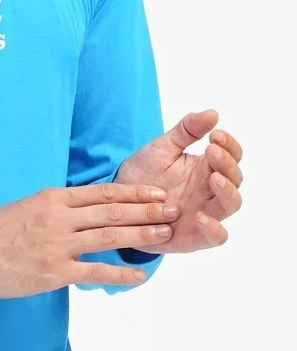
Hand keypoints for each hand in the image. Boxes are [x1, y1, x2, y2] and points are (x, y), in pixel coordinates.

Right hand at [0, 182, 180, 297]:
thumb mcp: (30, 206)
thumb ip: (61, 207)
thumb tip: (91, 208)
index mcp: (54, 199)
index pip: (103, 192)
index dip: (134, 191)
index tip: (157, 191)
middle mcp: (59, 218)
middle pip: (112, 211)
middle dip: (146, 210)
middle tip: (173, 209)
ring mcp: (57, 245)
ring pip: (108, 236)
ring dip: (140, 235)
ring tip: (165, 234)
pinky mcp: (53, 271)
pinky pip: (94, 272)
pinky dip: (120, 274)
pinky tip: (140, 276)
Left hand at [114, 108, 242, 252]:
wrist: (116, 202)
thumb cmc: (143, 173)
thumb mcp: (162, 148)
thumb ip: (186, 131)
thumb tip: (213, 113)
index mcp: (206, 168)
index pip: (231, 156)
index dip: (229, 146)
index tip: (216, 134)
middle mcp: (210, 191)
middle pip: (234, 179)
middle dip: (227, 164)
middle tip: (211, 151)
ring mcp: (205, 214)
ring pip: (230, 205)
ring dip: (227, 192)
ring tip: (214, 179)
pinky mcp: (194, 237)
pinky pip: (215, 237)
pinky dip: (214, 229)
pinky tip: (201, 216)